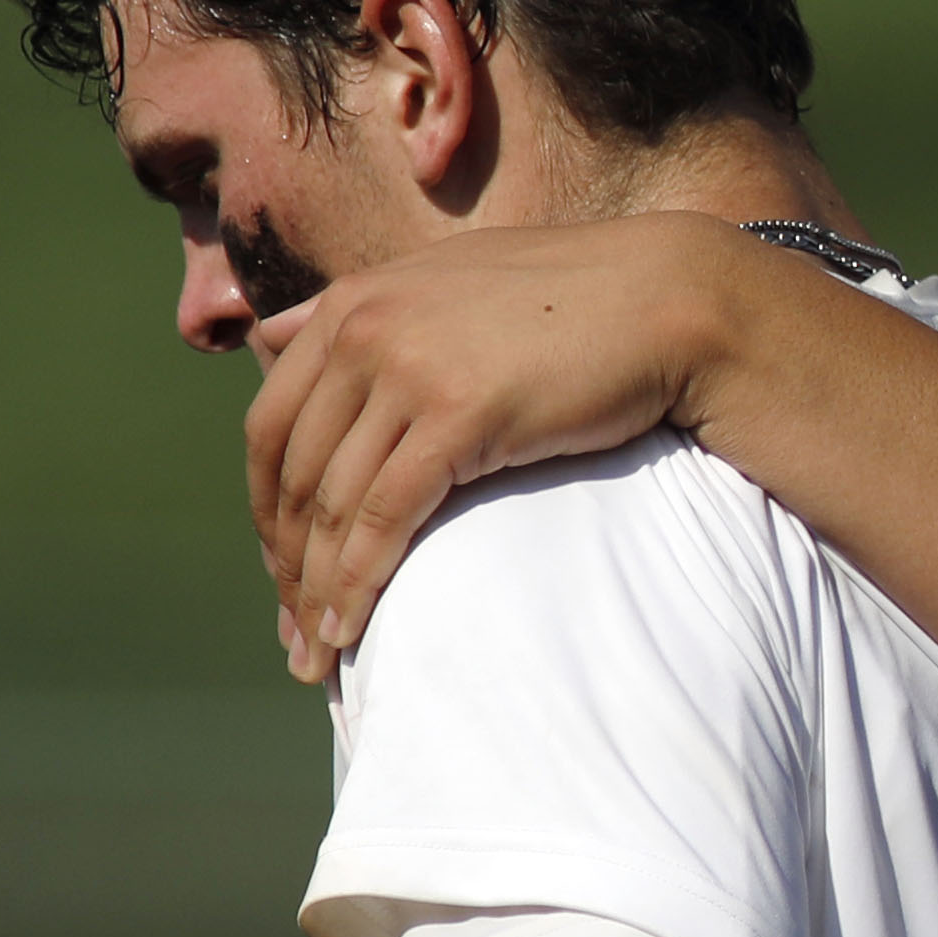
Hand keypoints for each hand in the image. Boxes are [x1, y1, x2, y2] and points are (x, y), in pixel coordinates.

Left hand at [248, 215, 752, 678]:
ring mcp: (407, 369)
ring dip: (315, 591)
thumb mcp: (451, 282)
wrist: (671, 298)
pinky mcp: (458, 411)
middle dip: (286, 564)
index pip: (270, 425)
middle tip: (293, 632)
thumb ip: (366, 312)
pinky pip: (385, 515)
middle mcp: (363, 331)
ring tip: (317, 654)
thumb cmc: (576, 300)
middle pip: (292, 474)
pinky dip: (358, 581)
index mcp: (352, 303)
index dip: (267, 510)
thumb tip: (273, 335)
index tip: (284, 569)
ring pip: (333, 504)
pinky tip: (350, 629)